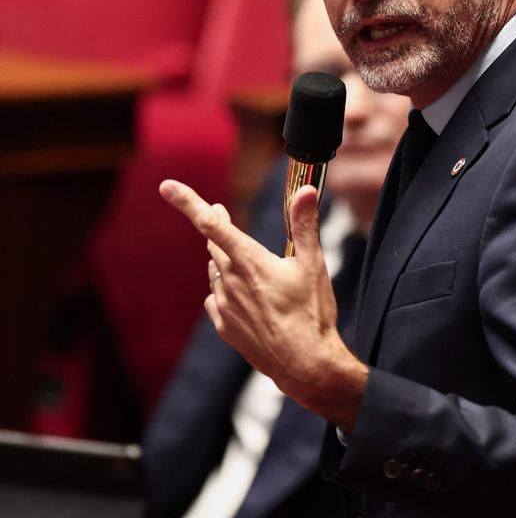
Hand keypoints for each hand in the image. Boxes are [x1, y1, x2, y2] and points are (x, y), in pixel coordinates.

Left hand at [159, 179, 366, 428]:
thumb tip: (305, 190)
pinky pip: (216, 299)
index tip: (167, 186)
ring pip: (216, 272)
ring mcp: (225, 305)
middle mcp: (231, 281)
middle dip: (217, 226)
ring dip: (224, 260)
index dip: (188, 202)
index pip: (212, 225)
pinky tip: (241, 294)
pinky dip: (224, 290)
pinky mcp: (225, 326)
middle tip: (220, 212)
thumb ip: (304, 225)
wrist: (304, 364)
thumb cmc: (312, 313)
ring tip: (243, 258)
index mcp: (250, 262)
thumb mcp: (313, 265)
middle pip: (214, 245)